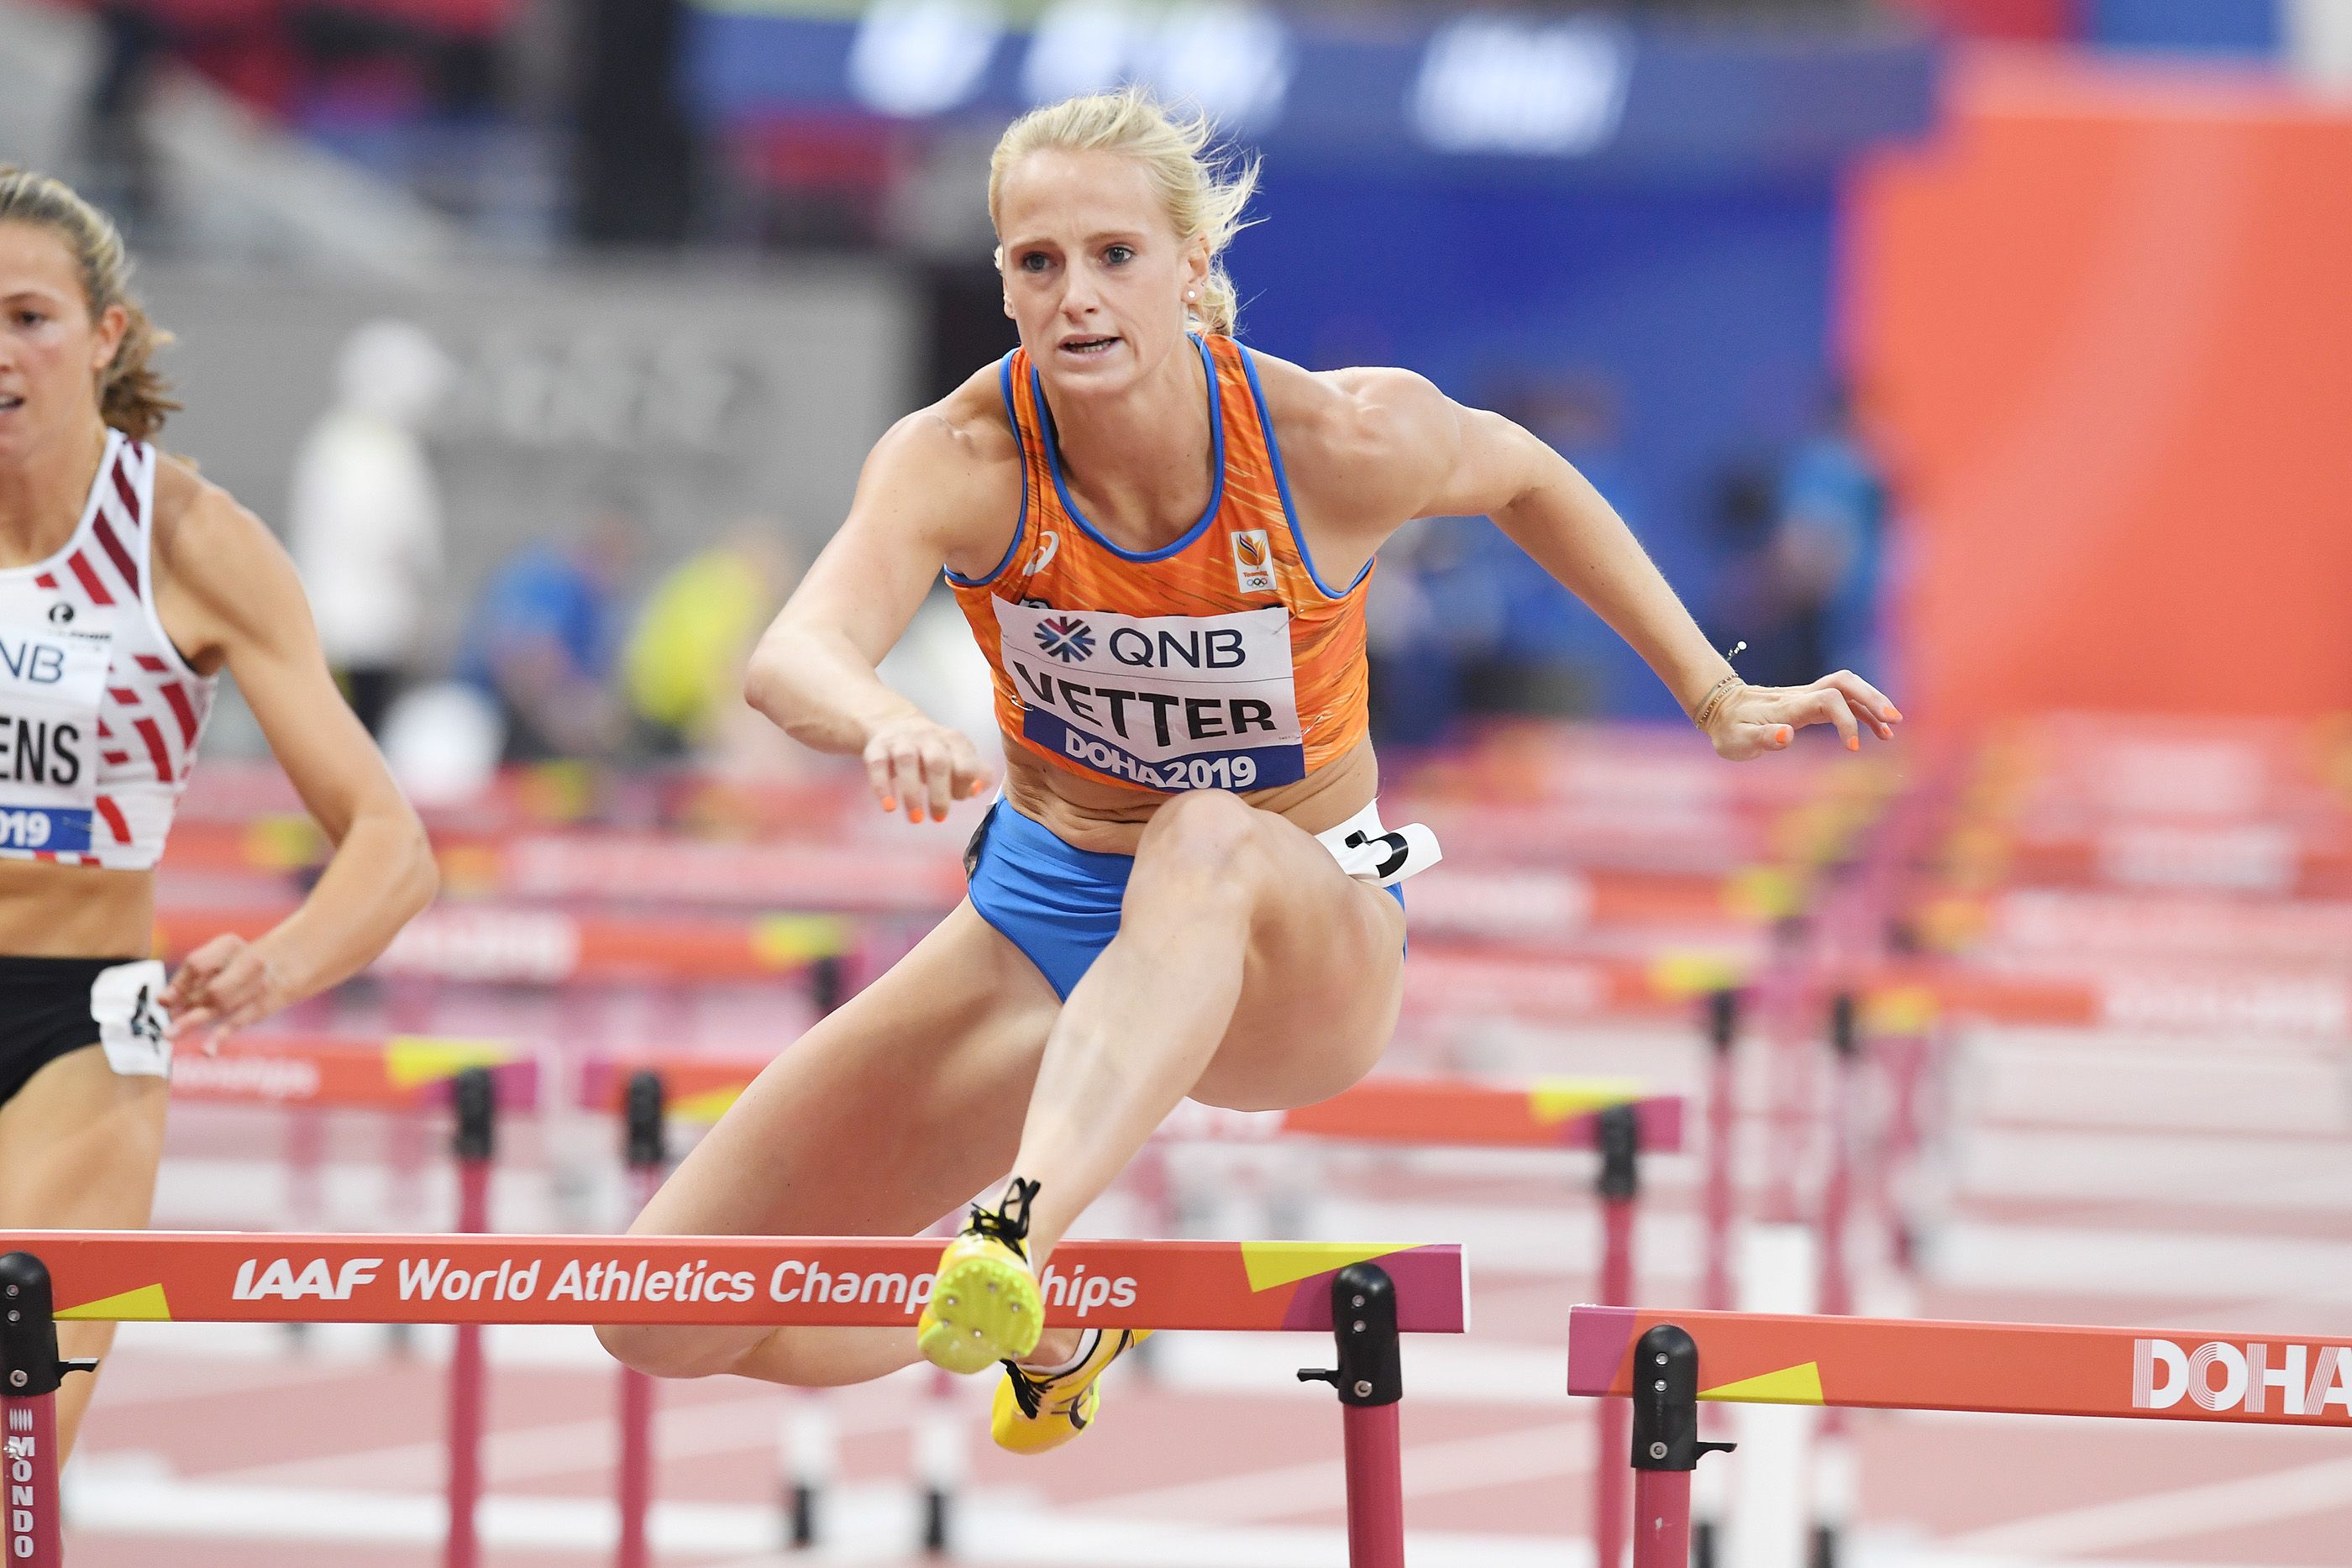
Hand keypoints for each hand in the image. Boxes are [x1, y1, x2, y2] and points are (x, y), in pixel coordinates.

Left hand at [160, 935, 284, 1052]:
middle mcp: (247, 962)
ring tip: (168, 1035)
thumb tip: (162, 1002)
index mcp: (229, 946)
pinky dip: (220, 1037)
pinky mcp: (261, 1007)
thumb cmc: (238, 962)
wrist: (288, 962)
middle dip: (187, 1005)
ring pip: (220, 1006)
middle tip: (169, 1019)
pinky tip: (207, 1051)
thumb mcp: (218, 958)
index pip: (197, 965)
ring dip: (192, 1021)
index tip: (163, 1002)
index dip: (178, 985)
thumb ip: (190, 978)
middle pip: (209, 989)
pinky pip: (238, 1023)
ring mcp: (257, 986)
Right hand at [861, 715, 992, 822]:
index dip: (965, 784)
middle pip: (937, 762)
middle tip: (939, 818)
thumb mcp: (958, 756)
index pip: (965, 762)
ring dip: (912, 793)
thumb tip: (976, 790)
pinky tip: (889, 807)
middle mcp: (928, 737)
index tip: (961, 799)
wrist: (895, 724)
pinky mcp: (877, 748)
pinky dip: (882, 787)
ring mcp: (901, 741)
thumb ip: (975, 773)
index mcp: (953, 741)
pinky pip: (878, 765)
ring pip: (907, 761)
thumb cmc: (933, 751)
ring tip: (915, 819)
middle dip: (940, 794)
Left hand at [1705, 670, 1900, 760]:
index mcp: (1789, 706)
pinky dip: (1863, 712)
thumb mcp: (1738, 741)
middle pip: (1845, 684)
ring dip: (1872, 704)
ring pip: (1848, 688)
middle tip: (1893, 721)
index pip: (1828, 700)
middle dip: (1872, 699)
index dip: (1846, 720)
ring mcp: (1808, 696)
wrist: (1720, 709)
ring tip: (1891, 729)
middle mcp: (1802, 696)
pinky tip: (1877, 730)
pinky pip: (1843, 700)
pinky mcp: (1811, 702)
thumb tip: (1788, 735)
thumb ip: (1763, 738)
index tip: (1854, 748)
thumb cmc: (1729, 730)